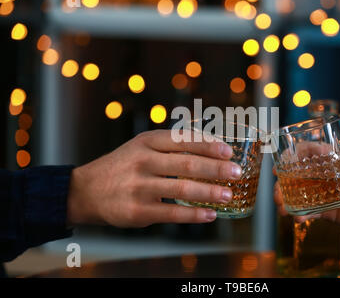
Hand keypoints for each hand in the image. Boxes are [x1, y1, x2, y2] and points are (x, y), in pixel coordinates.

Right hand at [67, 130, 241, 226]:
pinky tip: (210, 214)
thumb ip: (171, 146)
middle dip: (216, 169)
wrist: (86, 190)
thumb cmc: (123, 166)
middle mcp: (143, 160)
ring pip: (182, 188)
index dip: (209, 145)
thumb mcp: (141, 147)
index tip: (229, 151)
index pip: (184, 140)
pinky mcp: (137, 210)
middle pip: (187, 163)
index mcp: (147, 141)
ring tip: (229, 195)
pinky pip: (172, 213)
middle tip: (237, 172)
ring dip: (210, 192)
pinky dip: (194, 214)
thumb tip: (210, 147)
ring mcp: (139, 186)